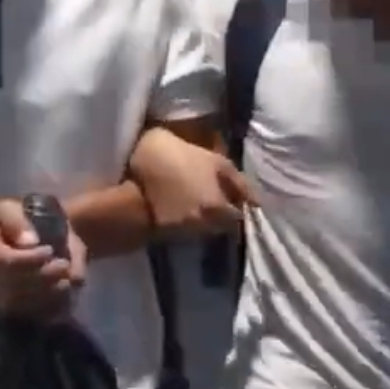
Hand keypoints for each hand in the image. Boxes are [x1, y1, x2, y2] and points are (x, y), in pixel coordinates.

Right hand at [0, 198, 86, 318]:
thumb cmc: (15, 220)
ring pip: (24, 305)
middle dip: (44, 277)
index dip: (31, 260)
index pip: (6, 263)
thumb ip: (16, 220)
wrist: (16, 237)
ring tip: (66, 281)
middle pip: (16, 286)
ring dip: (49, 294)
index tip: (49, 250)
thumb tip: (29, 242)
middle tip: (64, 265)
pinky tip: (64, 298)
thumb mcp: (11, 209)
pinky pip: (30, 316)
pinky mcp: (9, 311)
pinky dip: (50, 309)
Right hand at [129, 127, 253, 237]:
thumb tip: (255, 201)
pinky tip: (178, 206)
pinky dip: (185, 221)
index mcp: (217, 208)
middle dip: (219, 215)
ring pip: (201, 230)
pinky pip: (183, 231)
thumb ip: (238, 182)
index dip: (235, 207)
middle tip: (212, 198)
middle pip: (220, 227)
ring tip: (194, 201)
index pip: (237, 219)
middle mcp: (202, 225)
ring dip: (202, 219)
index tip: (230, 197)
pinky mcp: (164, 232)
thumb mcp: (215, 160)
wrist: (134, 165)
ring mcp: (182, 231)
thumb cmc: (179, 156)